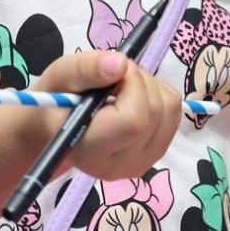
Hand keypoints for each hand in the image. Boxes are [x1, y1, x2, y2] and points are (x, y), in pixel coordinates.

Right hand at [28, 51, 180, 180]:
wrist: (56, 130)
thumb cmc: (55, 103)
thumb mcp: (60, 76)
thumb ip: (86, 69)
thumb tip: (120, 64)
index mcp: (90, 152)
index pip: (133, 121)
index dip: (132, 85)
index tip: (114, 73)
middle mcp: (119, 166)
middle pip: (155, 113)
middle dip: (140, 80)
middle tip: (115, 77)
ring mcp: (141, 164)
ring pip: (169, 110)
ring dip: (151, 86)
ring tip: (121, 88)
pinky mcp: (156, 154)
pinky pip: (174, 113)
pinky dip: (159, 95)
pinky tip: (133, 98)